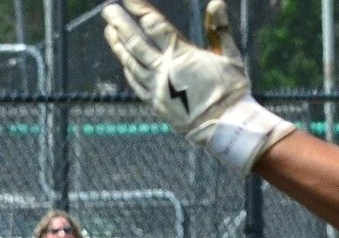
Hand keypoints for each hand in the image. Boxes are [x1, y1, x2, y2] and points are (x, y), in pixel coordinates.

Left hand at [101, 0, 293, 171]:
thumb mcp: (229, 55)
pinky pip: (135, 82)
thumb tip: (216, 1)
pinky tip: (123, 60)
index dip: (140, 10)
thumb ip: (220, 29)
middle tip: (107, 9)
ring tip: (109, 30)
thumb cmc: (231, 89)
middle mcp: (164, 70)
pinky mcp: (155, 102)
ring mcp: (156, 87)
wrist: (224, 126)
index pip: (155, 26)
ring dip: (119, 45)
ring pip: (131, 62)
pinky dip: (128, 68)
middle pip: (136, 42)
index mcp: (182, 55)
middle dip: (120, 24)